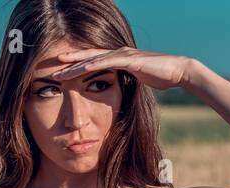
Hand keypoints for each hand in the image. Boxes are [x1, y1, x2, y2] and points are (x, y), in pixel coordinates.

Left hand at [52, 47, 194, 91]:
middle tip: (51, 67)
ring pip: (94, 59)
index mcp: (118, 58)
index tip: (59, 71)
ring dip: (76, 63)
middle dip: (69, 61)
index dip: (75, 65)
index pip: (92, 61)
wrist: (178, 72)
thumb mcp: (136, 81)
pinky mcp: (130, 60)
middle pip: (88, 57)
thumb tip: (117, 91)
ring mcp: (124, 54)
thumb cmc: (160, 77)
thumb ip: (125, 82)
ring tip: (60, 68)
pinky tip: (81, 68)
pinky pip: (108, 62)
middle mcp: (118, 53)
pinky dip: (94, 64)